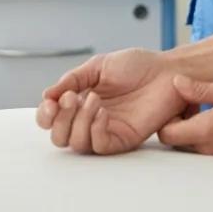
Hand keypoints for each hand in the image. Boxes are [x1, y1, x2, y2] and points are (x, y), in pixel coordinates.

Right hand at [35, 47, 185, 154]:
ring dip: (78, 122)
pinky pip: (100, 146)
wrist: (167, 70)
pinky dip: (95, 130)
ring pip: (76, 144)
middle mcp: (90, 119)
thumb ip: (73, 79)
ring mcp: (106, 130)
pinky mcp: (122, 138)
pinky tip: (102, 112)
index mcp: (81, 100)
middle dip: (60, 119)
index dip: (45, 115)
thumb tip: (47, 95)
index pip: (52, 119)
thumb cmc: (138, 66)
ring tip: (94, 99)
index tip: (51, 101)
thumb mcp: (99, 65)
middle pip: (59, 136)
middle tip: (71, 98)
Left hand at [159, 76, 212, 156]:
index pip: (167, 135)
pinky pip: (211, 149)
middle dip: (179, 122)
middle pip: (178, 142)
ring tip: (210, 105)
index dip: (166, 117)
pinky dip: (210, 134)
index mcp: (206, 131)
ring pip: (194, 146)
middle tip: (192, 100)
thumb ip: (200, 89)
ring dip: (194, 128)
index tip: (179, 99)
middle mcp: (211, 150)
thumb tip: (176, 83)